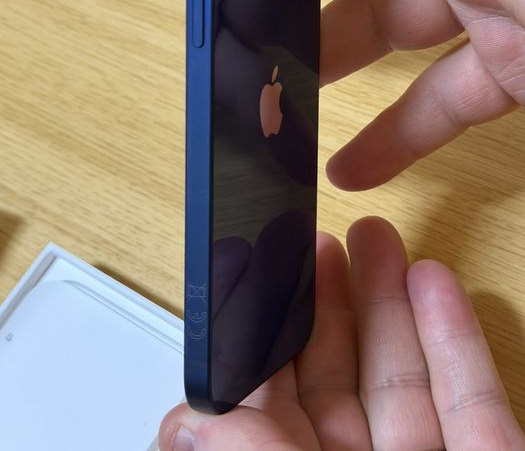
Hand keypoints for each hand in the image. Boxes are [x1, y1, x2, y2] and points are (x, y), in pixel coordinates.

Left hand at [159, 217, 523, 449]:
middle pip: (339, 374)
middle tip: (323, 240)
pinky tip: (435, 285)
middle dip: (333, 298)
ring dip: (390, 299)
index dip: (271, 337)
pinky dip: (454, 337)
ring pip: (401, 372)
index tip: (267, 279)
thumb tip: (185, 421)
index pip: (273, 403)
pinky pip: (471, 397)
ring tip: (376, 237)